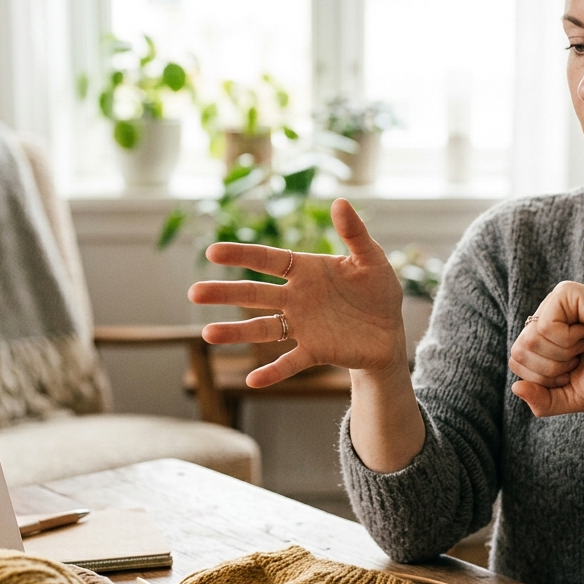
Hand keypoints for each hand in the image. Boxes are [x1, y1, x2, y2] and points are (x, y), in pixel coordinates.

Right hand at [188, 198, 406, 387]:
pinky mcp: (315, 351)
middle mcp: (296, 298)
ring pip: (263, 328)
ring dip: (236, 333)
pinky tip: (252, 381)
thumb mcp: (371, 259)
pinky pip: (290, 362)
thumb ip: (355, 233)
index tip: (212, 252)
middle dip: (224, 293)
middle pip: (254, 293)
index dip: (242, 255)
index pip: (267, 259)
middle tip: (193, 293)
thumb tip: (340, 202)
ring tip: (208, 335)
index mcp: (305, 271)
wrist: (389, 333)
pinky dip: (272, 371)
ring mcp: (302, 326)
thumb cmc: (377, 292)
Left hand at [509, 281, 583, 416]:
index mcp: (542, 340)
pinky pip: (544, 327)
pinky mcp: (564, 292)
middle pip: (517, 353)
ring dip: (562, 354)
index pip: (517, 365)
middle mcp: (544, 318)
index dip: (545, 379)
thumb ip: (543, 402)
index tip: (575, 370)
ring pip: (528, 341)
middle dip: (552, 369)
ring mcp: (553, 303)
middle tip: (581, 357)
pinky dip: (567, 340)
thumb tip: (515, 388)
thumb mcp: (573, 397)